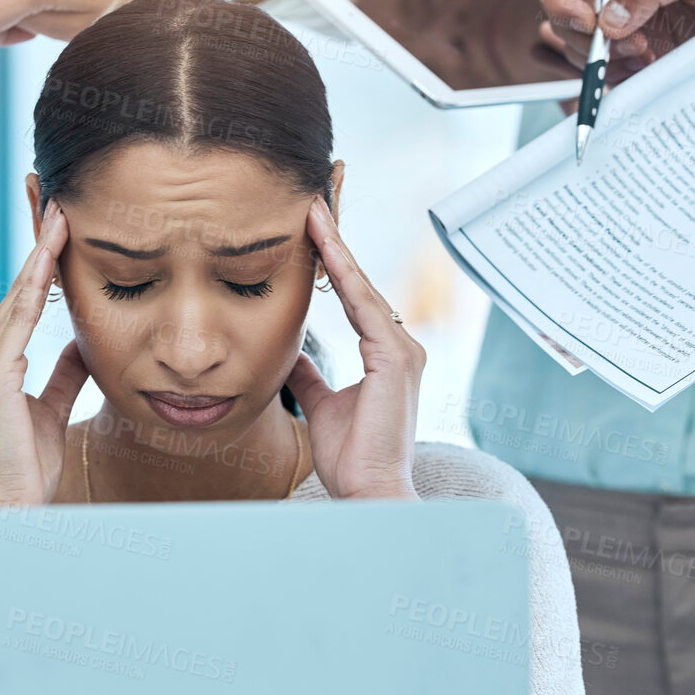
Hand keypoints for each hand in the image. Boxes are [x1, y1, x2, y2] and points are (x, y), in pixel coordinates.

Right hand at [0, 201, 89, 503]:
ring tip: (60, 214)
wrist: (8, 506)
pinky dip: (33, 285)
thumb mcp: (52, 410)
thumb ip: (63, 376)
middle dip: (39, 245)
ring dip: (40, 253)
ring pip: (17, 296)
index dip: (42, 265)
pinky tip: (50, 256)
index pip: (23, 302)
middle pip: (17, 289)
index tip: (61, 228)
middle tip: (57, 201)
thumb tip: (81, 344)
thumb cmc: (27, 468)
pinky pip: (17, 320)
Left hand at [285, 198, 424, 499]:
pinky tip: (323, 245)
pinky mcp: (395, 358)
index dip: (330, 262)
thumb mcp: (322, 406)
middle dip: (333, 242)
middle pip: (359, 282)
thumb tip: (293, 355)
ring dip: (334, 246)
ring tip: (311, 209)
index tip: (308, 229)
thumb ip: (312, 377)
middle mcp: (399, 346)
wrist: (370, 492)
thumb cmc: (352, 458)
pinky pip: (363, 304)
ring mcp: (401, 350)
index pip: (353, 296)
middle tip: (310, 202)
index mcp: (385, 356)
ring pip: (360, 285)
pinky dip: (342, 272)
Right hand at [532, 0, 694, 77]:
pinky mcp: (642, 46)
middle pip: (562, 18)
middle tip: (632, 44)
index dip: (557, 1)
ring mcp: (626, 17)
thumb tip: (606, 21)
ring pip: (581, 48)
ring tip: (647, 53)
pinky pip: (609, 69)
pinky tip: (652, 65)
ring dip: (605, 59)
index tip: (588, 24)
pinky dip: (620, 76)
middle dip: (588, 38)